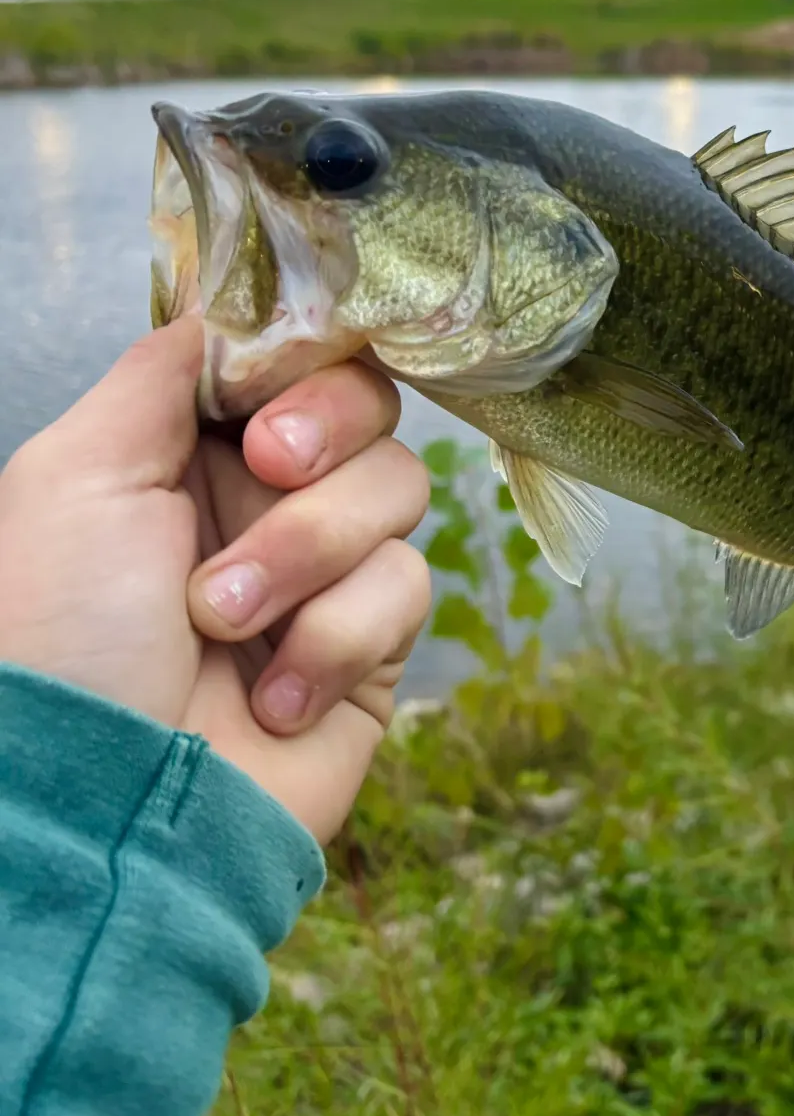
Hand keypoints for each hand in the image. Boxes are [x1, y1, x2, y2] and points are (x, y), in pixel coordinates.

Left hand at [0, 317, 431, 842]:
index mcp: (195, 449)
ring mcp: (328, 572)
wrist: (111, 808)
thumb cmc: (64, 637)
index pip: (300, 359)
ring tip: (229, 625)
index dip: (303, 365)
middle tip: (268, 471)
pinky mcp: (377, 644)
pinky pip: (407, 589)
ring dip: (310, 555)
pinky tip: (274, 695)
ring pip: (400, 491)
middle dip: (324, 437)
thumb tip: (236, 307)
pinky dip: (336, 640)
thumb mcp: (78, 475)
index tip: (260, 400)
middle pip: (369, 407)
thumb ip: (164, 370)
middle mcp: (268, 500)